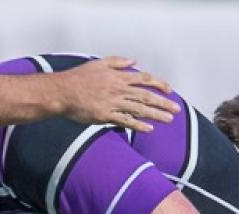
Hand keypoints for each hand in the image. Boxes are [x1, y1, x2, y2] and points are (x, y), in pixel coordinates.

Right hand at [54, 57, 178, 132]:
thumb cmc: (78, 78)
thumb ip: (118, 61)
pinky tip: (149, 129)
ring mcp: (113, 102)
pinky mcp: (106, 115)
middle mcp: (118, 89)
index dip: (159, 84)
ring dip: (156, 114)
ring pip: (139, 109)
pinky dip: (138, 124)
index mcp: (118, 76)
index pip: (144, 79)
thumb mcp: (98, 63)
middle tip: (176, 109)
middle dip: (163, 102)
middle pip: (146, 95)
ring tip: (169, 119)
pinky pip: (126, 120)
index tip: (169, 91)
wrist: (62, 92)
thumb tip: (134, 61)